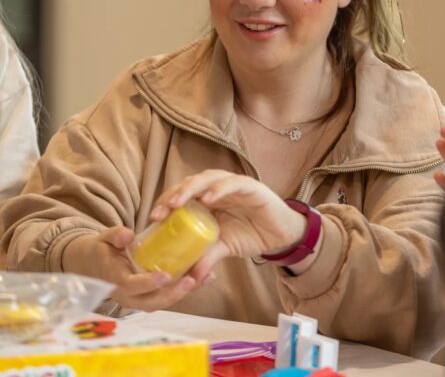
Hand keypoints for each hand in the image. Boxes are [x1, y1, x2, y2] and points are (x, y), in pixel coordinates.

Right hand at [62, 226, 199, 310]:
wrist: (93, 265)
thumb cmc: (101, 249)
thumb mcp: (104, 238)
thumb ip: (115, 235)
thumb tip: (127, 235)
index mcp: (114, 280)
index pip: (131, 286)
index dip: (147, 283)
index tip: (164, 276)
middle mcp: (127, 295)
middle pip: (151, 302)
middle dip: (172, 294)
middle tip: (191, 280)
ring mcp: (138, 299)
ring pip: (161, 302)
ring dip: (183, 293)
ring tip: (204, 278)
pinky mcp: (149, 296)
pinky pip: (167, 296)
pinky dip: (185, 289)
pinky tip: (205, 277)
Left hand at [151, 170, 307, 282]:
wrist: (281, 236)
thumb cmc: (251, 234)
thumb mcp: (224, 247)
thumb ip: (206, 256)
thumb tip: (188, 276)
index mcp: (209, 199)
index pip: (182, 194)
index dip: (165, 203)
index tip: (153, 220)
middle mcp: (218, 188)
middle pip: (190, 183)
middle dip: (172, 195)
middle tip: (159, 213)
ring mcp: (233, 185)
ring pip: (207, 178)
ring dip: (190, 189)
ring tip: (176, 203)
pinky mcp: (250, 186)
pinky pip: (232, 183)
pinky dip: (219, 189)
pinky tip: (208, 198)